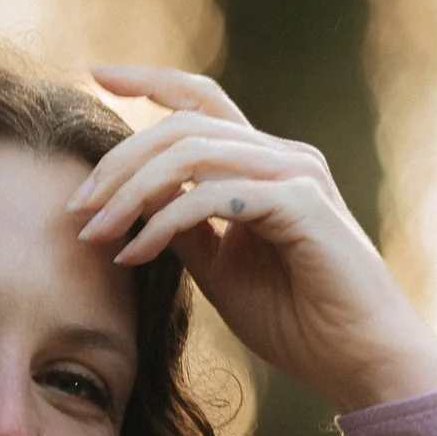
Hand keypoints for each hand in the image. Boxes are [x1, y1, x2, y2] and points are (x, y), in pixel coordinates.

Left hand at [69, 65, 436, 414]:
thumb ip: (186, 231)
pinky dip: (164, 225)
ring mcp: (295, 175)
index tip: (98, 74)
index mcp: (265, 164)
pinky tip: (135, 255)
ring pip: (191, 154)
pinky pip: (213, 198)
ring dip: (130, 193)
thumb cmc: (300, 322)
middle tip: (76, 208)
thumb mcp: (223, 272)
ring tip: (94, 234)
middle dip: (118, 163)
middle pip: (182, 126)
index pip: (201, 102)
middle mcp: (283, 157)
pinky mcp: (301, 205)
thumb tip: (134, 206)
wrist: (360, 361)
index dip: (149, 81)